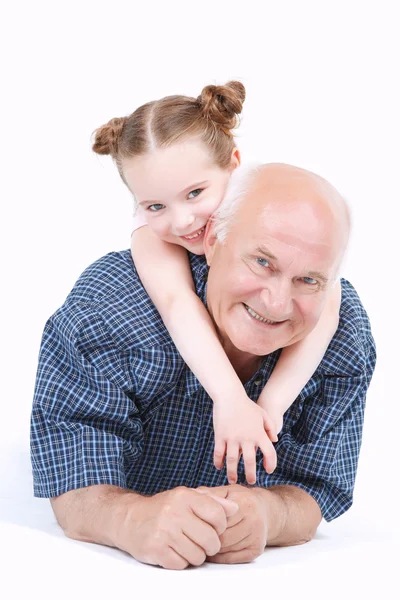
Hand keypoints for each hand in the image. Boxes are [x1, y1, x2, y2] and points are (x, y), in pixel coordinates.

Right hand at [117, 486, 237, 569]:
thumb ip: (212, 501)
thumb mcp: (186, 497)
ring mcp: (164, 531)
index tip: (213, 528)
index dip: (220, 526)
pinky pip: (182, 565)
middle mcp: (174, 512)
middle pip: (211, 540)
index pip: (218, 515)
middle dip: (210, 546)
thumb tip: (235, 508)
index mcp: (185, 496)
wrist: (129, 518)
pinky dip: (180, 561)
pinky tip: (173, 551)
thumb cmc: (163, 508)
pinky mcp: (156, 550)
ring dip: (195, 555)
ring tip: (185, 545)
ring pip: (198, 556)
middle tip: (201, 542)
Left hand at [196, 484, 267, 563]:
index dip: (205, 522)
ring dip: (212, 547)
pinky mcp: (256, 550)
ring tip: (203, 541)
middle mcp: (253, 520)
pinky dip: (220, 556)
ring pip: (225, 549)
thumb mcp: (227, 491)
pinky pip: (232, 558)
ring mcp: (256, 537)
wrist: (266, 510)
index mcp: (244, 503)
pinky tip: (214, 549)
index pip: (218, 519)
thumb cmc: (241, 499)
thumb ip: (210, 494)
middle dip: (207, 537)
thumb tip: (190, 495)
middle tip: (196, 535)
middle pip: (221, 537)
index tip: (195, 522)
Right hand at [213, 394, 276, 484]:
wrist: (229, 396)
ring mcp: (232, 438)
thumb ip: (270, 427)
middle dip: (250, 475)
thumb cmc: (247, 405)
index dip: (271, 464)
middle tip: (250, 482)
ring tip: (233, 480)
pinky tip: (219, 467)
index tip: (268, 471)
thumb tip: (274, 440)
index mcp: (258, 433)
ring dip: (232, 473)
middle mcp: (246, 438)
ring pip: (233, 461)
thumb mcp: (263, 414)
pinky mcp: (220, 436)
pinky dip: (218, 462)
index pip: (269, 453)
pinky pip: (219, 453)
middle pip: (250, 462)